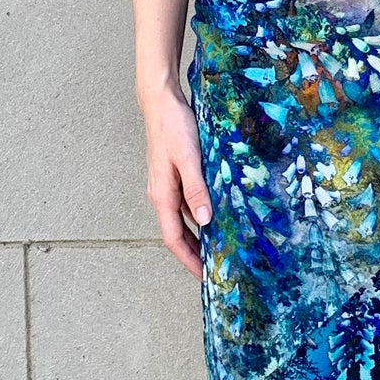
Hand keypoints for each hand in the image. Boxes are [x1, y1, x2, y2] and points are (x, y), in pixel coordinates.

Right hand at [140, 79, 209, 277]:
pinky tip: (215, 217)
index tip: (204, 277)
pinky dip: (201, 216)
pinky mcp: (174, 176)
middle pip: (178, 234)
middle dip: (194, 254)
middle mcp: (162, 195)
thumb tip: (205, 221)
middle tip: (215, 271)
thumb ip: (196, 190)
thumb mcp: (189, 159)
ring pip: (183, 220)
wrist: (161, 102)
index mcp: (162, 195)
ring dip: (199, 237)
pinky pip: (187, 204)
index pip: (174, 239)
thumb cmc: (173, 127)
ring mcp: (167, 186)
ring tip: (219, 249)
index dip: (188, 260)